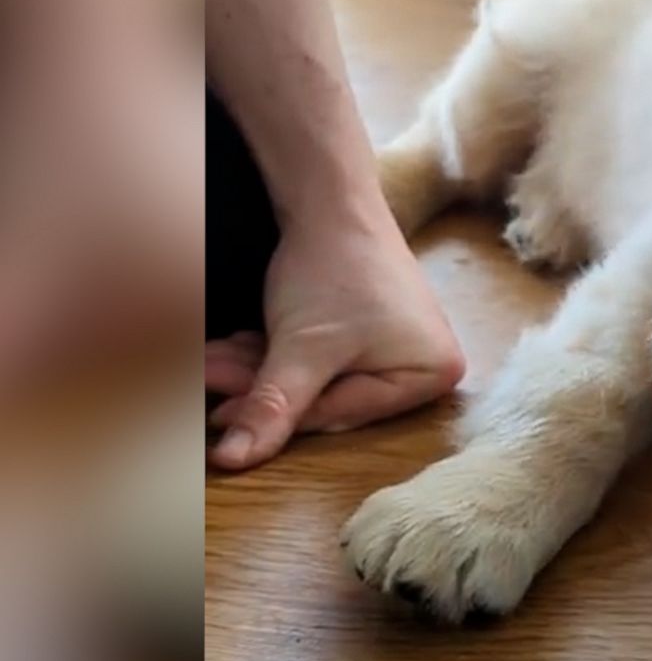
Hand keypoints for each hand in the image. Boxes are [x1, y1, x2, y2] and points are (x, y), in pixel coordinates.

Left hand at [206, 208, 464, 468]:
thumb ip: (271, 408)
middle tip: (209, 383)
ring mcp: (401, 344)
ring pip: (318, 377)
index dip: (282, 417)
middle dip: (267, 389)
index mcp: (433, 374)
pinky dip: (277, 353)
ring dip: (261, 372)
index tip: (219, 416)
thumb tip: (233, 462)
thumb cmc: (333, 270)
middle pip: (332, 397)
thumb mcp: (300, 349)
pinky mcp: (374, 327)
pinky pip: (322, 357)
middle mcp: (428, 364)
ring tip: (211, 361)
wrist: (330, 198)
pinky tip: (234, 347)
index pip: (346, 413)